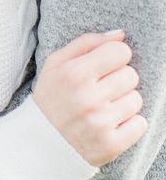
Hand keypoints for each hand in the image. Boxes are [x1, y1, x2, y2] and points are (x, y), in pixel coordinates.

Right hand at [33, 31, 146, 165]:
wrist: (39, 144)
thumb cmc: (51, 98)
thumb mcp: (55, 64)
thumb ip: (87, 43)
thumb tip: (120, 34)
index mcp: (74, 74)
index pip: (120, 52)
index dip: (115, 56)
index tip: (105, 66)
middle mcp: (88, 98)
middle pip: (131, 75)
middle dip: (119, 80)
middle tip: (102, 89)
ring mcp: (100, 123)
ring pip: (137, 99)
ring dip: (124, 102)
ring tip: (105, 107)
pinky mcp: (111, 145)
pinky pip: (140, 124)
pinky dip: (130, 124)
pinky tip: (111, 124)